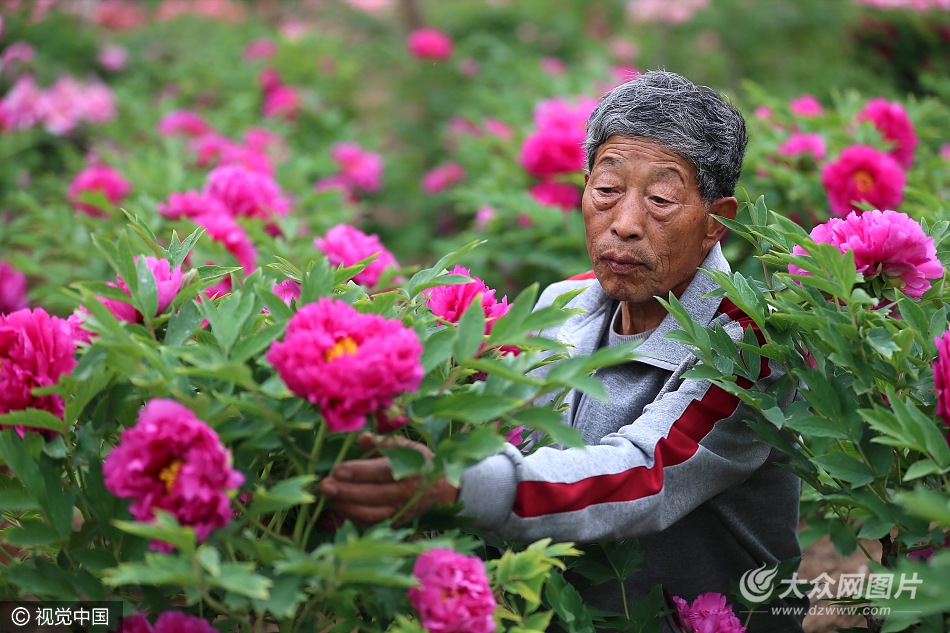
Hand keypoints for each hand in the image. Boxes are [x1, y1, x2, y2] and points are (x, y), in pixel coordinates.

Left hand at [317, 432, 458, 525]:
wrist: (440, 491)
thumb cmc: (419, 463)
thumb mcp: (407, 447)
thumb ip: (384, 443)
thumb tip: (362, 439)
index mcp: (411, 471)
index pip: (382, 473)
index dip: (359, 472)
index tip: (337, 470)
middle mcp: (406, 495)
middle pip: (372, 496)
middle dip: (345, 492)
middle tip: (324, 486)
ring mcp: (400, 512)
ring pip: (369, 514)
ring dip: (345, 506)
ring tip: (327, 496)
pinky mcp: (393, 524)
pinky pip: (369, 523)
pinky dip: (351, 516)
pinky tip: (338, 505)